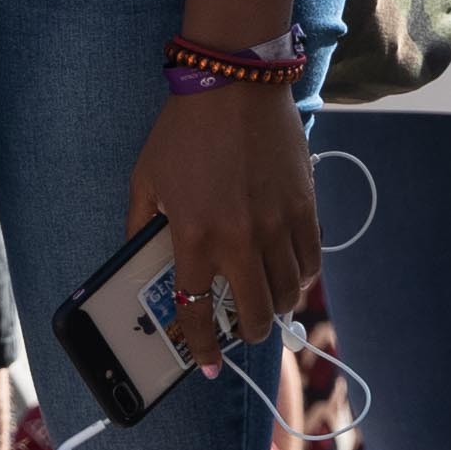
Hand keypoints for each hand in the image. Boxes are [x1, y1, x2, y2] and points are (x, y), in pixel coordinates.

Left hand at [126, 74, 320, 366]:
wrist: (234, 84)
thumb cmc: (184, 130)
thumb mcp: (146, 178)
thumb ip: (140, 224)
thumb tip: (139, 258)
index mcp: (193, 237)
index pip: (196, 313)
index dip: (201, 348)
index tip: (206, 365)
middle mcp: (239, 240)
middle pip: (254, 313)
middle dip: (249, 334)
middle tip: (244, 331)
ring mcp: (276, 226)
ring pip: (288, 294)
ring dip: (278, 308)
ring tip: (268, 303)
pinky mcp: (305, 208)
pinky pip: (311, 262)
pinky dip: (302, 278)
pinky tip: (291, 274)